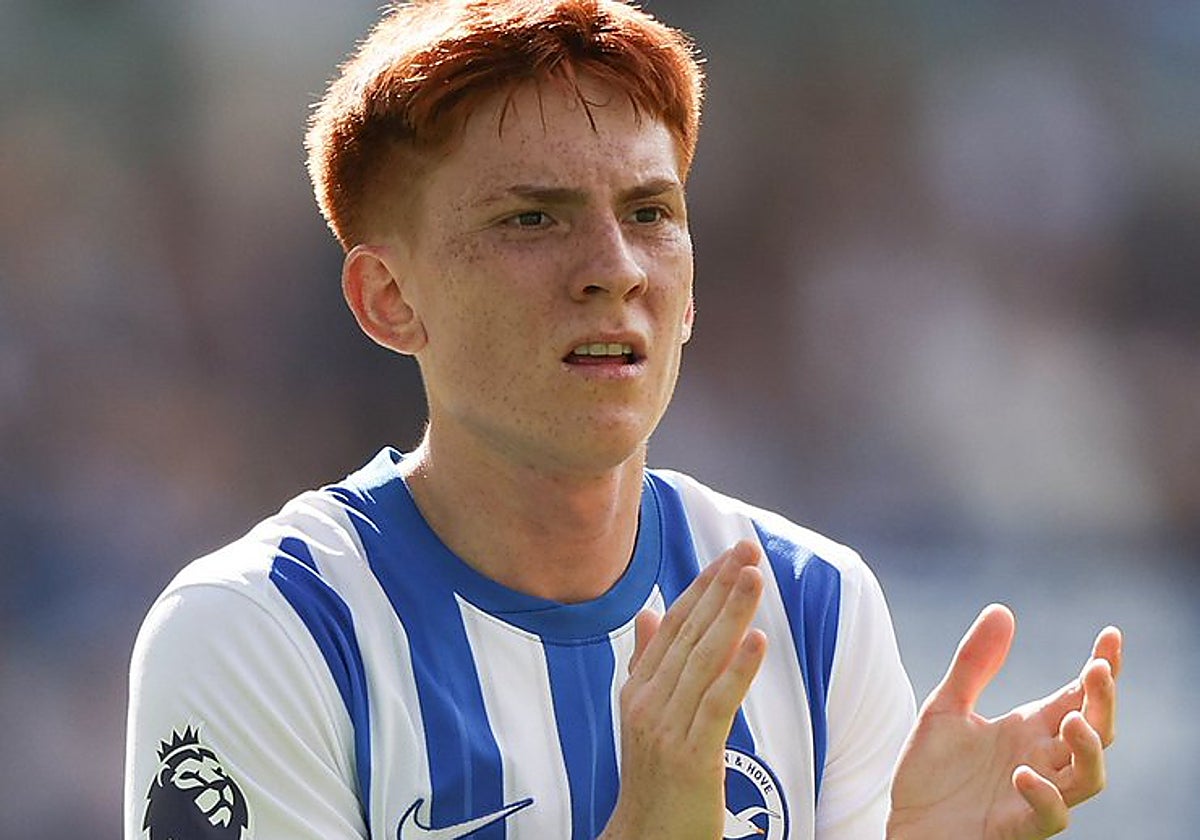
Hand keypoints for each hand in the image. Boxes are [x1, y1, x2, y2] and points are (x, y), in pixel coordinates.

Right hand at [600, 540, 768, 839]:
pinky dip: (737, 669)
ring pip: (704, 660)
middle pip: (689, 634)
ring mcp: (666, 728)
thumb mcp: (643, 717)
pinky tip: (757, 641)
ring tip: (754, 577)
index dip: (702, 587)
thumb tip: (649, 613)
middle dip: (721, 588)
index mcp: (638, 689)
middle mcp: (647, 702)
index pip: (674, 626)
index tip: (729, 556)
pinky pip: (716, 704)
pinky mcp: (691, 756)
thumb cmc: (652, 781)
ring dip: (731, 614)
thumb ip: (647, 664)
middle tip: (747, 549)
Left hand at [888, 604, 1121, 839]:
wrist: (906, 826)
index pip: (1078, 695)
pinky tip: (1022, 774)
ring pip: (1089, 776)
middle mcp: (1042, 759)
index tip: (1110, 635)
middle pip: (1096, 730)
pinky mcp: (1018, 826)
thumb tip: (1002, 610)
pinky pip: (1050, 816)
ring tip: (1074, 720)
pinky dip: (1044, 795)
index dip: (1101, 668)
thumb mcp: (945, 706)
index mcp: (1030, 728)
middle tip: (1098, 670)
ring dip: (1089, 749)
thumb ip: (974, 664)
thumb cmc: (931, 773)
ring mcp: (1035, 795)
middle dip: (1104, 701)